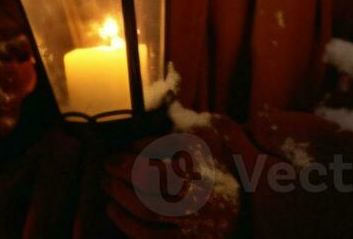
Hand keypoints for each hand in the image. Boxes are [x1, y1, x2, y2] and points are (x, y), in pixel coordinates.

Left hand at [103, 118, 242, 237]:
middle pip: (155, 184)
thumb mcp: (217, 135)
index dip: (142, 153)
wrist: (245, 206)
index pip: (170, 156)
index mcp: (211, 168)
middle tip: (108, 163)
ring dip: (120, 196)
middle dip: (124, 173)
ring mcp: (195, 224)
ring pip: (147, 211)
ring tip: (107, 183)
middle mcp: (204, 197)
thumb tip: (148, 133)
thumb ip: (188, 125)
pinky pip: (147, 236)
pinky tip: (112, 208)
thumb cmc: (222, 165)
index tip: (126, 147)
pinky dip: (125, 222)